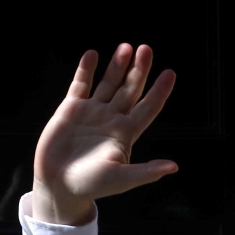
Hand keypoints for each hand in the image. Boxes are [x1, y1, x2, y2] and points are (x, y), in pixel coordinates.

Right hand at [32, 43, 176, 224]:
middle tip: (146, 49)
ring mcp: (92, 112)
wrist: (60, 186)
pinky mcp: (71, 109)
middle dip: (138, 70)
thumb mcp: (121, 179)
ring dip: (117, 66)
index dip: (159, 91)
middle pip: (130, 89)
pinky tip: (93, 54)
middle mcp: (112, 119)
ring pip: (109, 83)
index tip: (170, 73)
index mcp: (126, 133)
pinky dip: (86, 69)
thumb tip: (174, 167)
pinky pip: (80, 84)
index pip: (148, 107)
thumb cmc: (92, 186)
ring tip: (125, 47)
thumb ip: (146, 172)